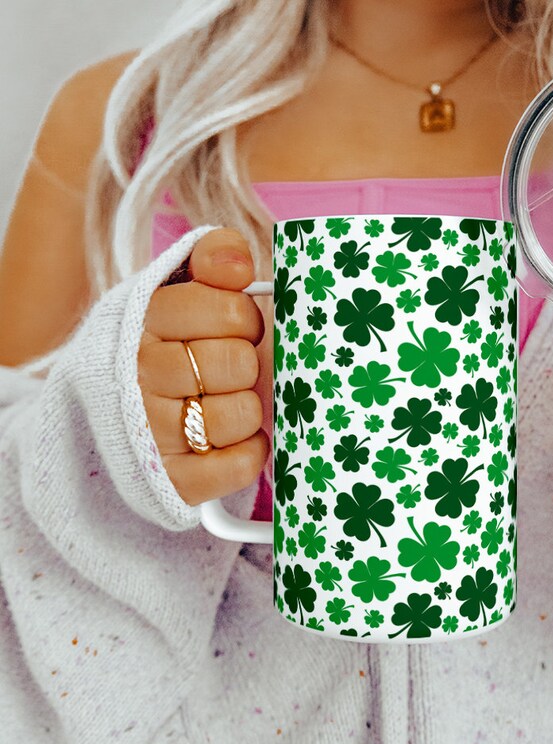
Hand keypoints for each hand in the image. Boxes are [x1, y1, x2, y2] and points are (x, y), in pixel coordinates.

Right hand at [138, 228, 268, 504]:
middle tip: (224, 368)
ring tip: (219, 402)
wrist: (110, 414)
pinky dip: (248, 451)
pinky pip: (243, 463)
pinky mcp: (172, 481)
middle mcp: (137, 376)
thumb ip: (212, 259)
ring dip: (245, 408)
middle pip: (239, 362)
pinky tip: (226, 439)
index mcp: (142, 319)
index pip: (230, 309)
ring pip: (243, 413)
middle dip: (244, 363)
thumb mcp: (176, 289)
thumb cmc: (162, 345)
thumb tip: (237, 264)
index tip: (231, 326)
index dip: (244, 319)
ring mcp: (151, 432)